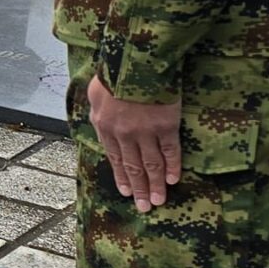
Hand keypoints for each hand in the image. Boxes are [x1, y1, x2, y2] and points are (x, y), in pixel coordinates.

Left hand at [88, 76, 181, 208]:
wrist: (137, 60)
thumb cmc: (115, 71)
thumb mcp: (96, 91)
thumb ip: (98, 109)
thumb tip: (99, 118)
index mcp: (105, 126)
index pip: (114, 158)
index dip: (121, 176)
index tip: (126, 192)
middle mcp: (123, 135)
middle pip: (132, 166)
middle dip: (138, 188)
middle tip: (143, 207)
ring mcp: (145, 132)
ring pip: (151, 164)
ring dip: (155, 185)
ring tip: (158, 201)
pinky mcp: (166, 126)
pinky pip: (170, 152)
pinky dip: (172, 167)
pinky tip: (173, 180)